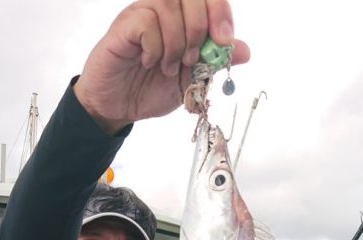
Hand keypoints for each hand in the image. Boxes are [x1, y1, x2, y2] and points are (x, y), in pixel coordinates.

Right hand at [74, 0, 249, 132]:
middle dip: (199, 28)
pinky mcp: (123, 26)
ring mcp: (141, 14)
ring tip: (170, 67)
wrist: (118, 107)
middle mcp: (161, 9)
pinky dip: (154, 47)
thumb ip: (215, 63)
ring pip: (168, 5)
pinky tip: (149, 61)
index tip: (224, 40)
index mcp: (181, 17)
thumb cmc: (150, 88)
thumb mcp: (191, 80)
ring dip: (176, 41)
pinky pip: (145, 22)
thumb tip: (244, 51)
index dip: (220, 12)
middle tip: (192, 59)